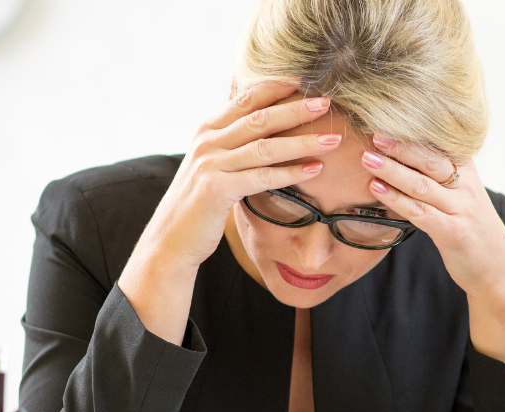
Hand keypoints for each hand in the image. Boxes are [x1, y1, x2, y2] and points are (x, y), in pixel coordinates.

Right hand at [118, 83, 341, 344]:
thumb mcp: (210, 163)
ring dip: (302, 141)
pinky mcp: (217, 188)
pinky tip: (314, 170)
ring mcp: (210, 163)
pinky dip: (290, 172)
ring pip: (265, 146)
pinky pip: (261, 176)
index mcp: (208, 130)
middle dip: (295, 108)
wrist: (171, 239)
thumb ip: (229, 140)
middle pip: (259, 118)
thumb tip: (248, 115)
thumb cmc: (198, 203)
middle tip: (327, 102)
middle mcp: (208, 141)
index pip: (246, 99)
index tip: (305, 80)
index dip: (275, 88)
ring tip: (332, 139)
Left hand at [360, 137, 504, 300]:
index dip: (411, 132)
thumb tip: (401, 157)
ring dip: (392, 170)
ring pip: (421, 183)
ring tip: (367, 158)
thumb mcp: (460, 196)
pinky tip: (378, 189)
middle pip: (429, 159)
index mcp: (466, 171)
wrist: (498, 268)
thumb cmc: (471, 229)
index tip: (385, 119)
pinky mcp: (453, 231)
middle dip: (400, 145)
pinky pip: (420, 212)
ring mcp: (461, 208)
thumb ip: (438, 177)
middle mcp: (465, 185)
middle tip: (373, 132)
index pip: (436, 145)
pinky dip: (396, 199)